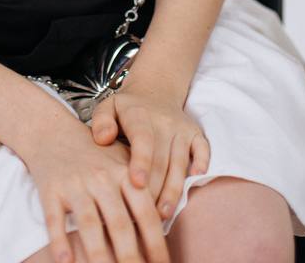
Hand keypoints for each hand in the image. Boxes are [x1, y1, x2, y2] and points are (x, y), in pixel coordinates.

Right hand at [23, 113, 169, 262]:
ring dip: (100, 257)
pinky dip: (59, 241)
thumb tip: (163, 229)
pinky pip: (55, 219)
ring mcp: (76, 184)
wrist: (54, 131)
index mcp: (125, 174)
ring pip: (90, 225)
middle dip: (131, 258)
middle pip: (119, 224)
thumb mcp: (123, 163)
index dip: (156, 244)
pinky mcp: (51, 189)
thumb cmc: (96, 154)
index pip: (146, 214)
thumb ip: (143, 190)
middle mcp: (102, 179)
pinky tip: (66, 262)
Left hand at [89, 79, 209, 220]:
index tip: (137, 183)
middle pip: (161, 160)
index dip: (141, 162)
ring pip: (179, 163)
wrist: (155, 90)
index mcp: (139, 114)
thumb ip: (101, 121)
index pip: (143, 139)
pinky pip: (203, 150)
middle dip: (154, 189)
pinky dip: (201, 164)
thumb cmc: (126, 108)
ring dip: (173, 190)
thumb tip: (103, 139)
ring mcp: (181, 129)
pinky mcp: (195, 134)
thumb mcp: (108, 106)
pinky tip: (194, 182)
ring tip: (163, 214)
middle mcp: (164, 122)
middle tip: (144, 215)